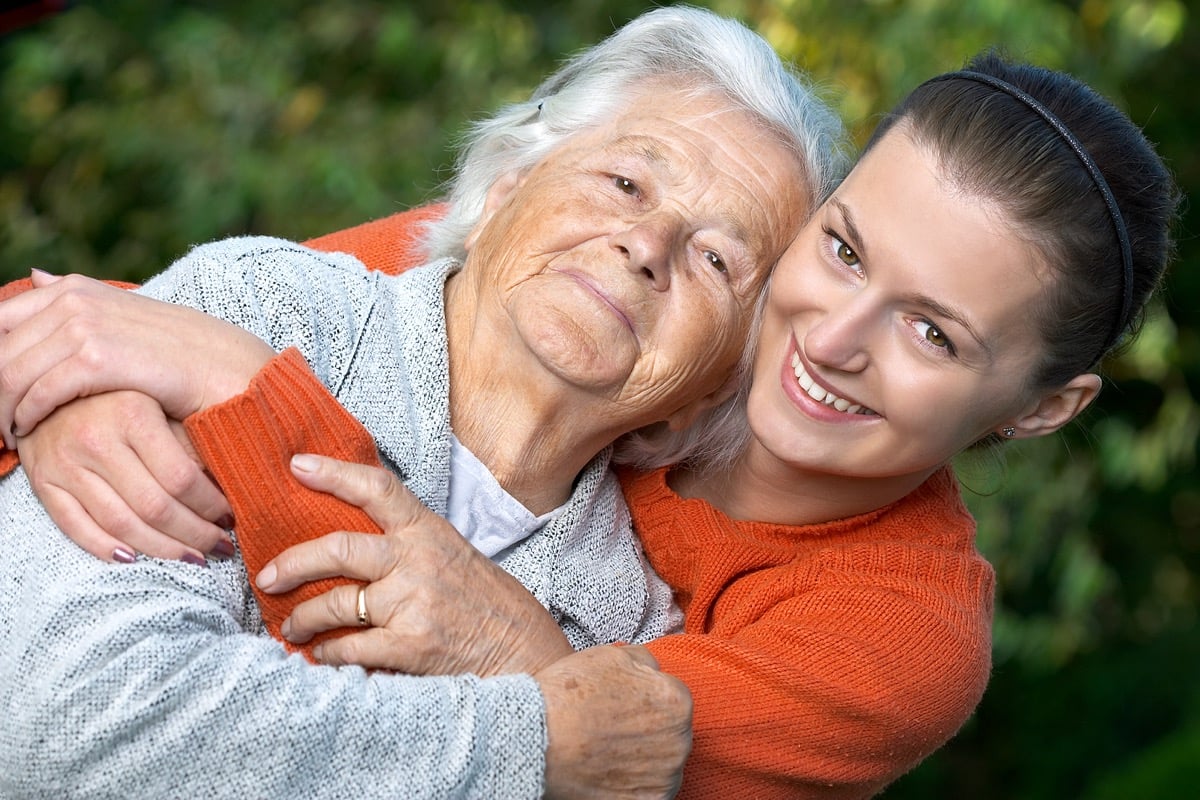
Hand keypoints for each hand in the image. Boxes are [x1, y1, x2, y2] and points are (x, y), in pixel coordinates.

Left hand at [0, 270, 274, 447]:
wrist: (231, 371)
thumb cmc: (182, 355)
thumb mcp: (124, 319)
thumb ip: (77, 300)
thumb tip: (37, 275)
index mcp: (75, 289)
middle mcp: (74, 299)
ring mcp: (84, 324)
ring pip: (9, 372)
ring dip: (2, 409)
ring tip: (9, 434)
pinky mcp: (97, 357)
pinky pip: (38, 390)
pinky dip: (26, 416)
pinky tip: (31, 431)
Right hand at [16, 391, 233, 562]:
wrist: (50, 386)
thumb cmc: (121, 397)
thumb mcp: (161, 406)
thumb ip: (192, 442)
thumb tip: (231, 486)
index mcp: (133, 415)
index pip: (181, 478)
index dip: (210, 506)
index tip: (230, 518)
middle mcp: (95, 440)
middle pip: (154, 507)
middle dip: (194, 535)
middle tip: (220, 547)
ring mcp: (64, 463)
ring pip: (119, 524)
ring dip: (161, 549)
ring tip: (192, 557)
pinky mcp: (42, 481)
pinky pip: (75, 526)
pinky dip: (106, 548)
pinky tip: (136, 558)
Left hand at [256, 453, 573, 675]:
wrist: (524, 652)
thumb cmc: (488, 605)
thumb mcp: (454, 556)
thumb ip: (410, 545)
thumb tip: (354, 543)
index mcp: (429, 532)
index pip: (378, 488)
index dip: (334, 473)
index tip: (297, 465)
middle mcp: (418, 561)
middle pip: (338, 548)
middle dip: (292, 563)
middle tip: (268, 575)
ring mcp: (413, 603)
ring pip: (336, 603)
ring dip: (303, 617)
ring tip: (292, 625)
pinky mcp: (410, 646)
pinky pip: (349, 646)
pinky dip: (327, 653)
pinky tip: (321, 654)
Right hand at [538, 645, 691, 799]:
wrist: (536, 738)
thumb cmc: (570, 694)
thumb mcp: (611, 654)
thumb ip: (645, 661)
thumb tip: (654, 671)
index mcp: (677, 700)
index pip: (672, 698)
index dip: (644, 700)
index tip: (622, 706)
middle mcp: (681, 741)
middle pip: (671, 733)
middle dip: (648, 730)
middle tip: (612, 728)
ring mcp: (666, 777)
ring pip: (663, 764)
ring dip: (644, 759)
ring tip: (607, 751)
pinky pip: (649, 791)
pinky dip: (634, 785)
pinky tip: (609, 773)